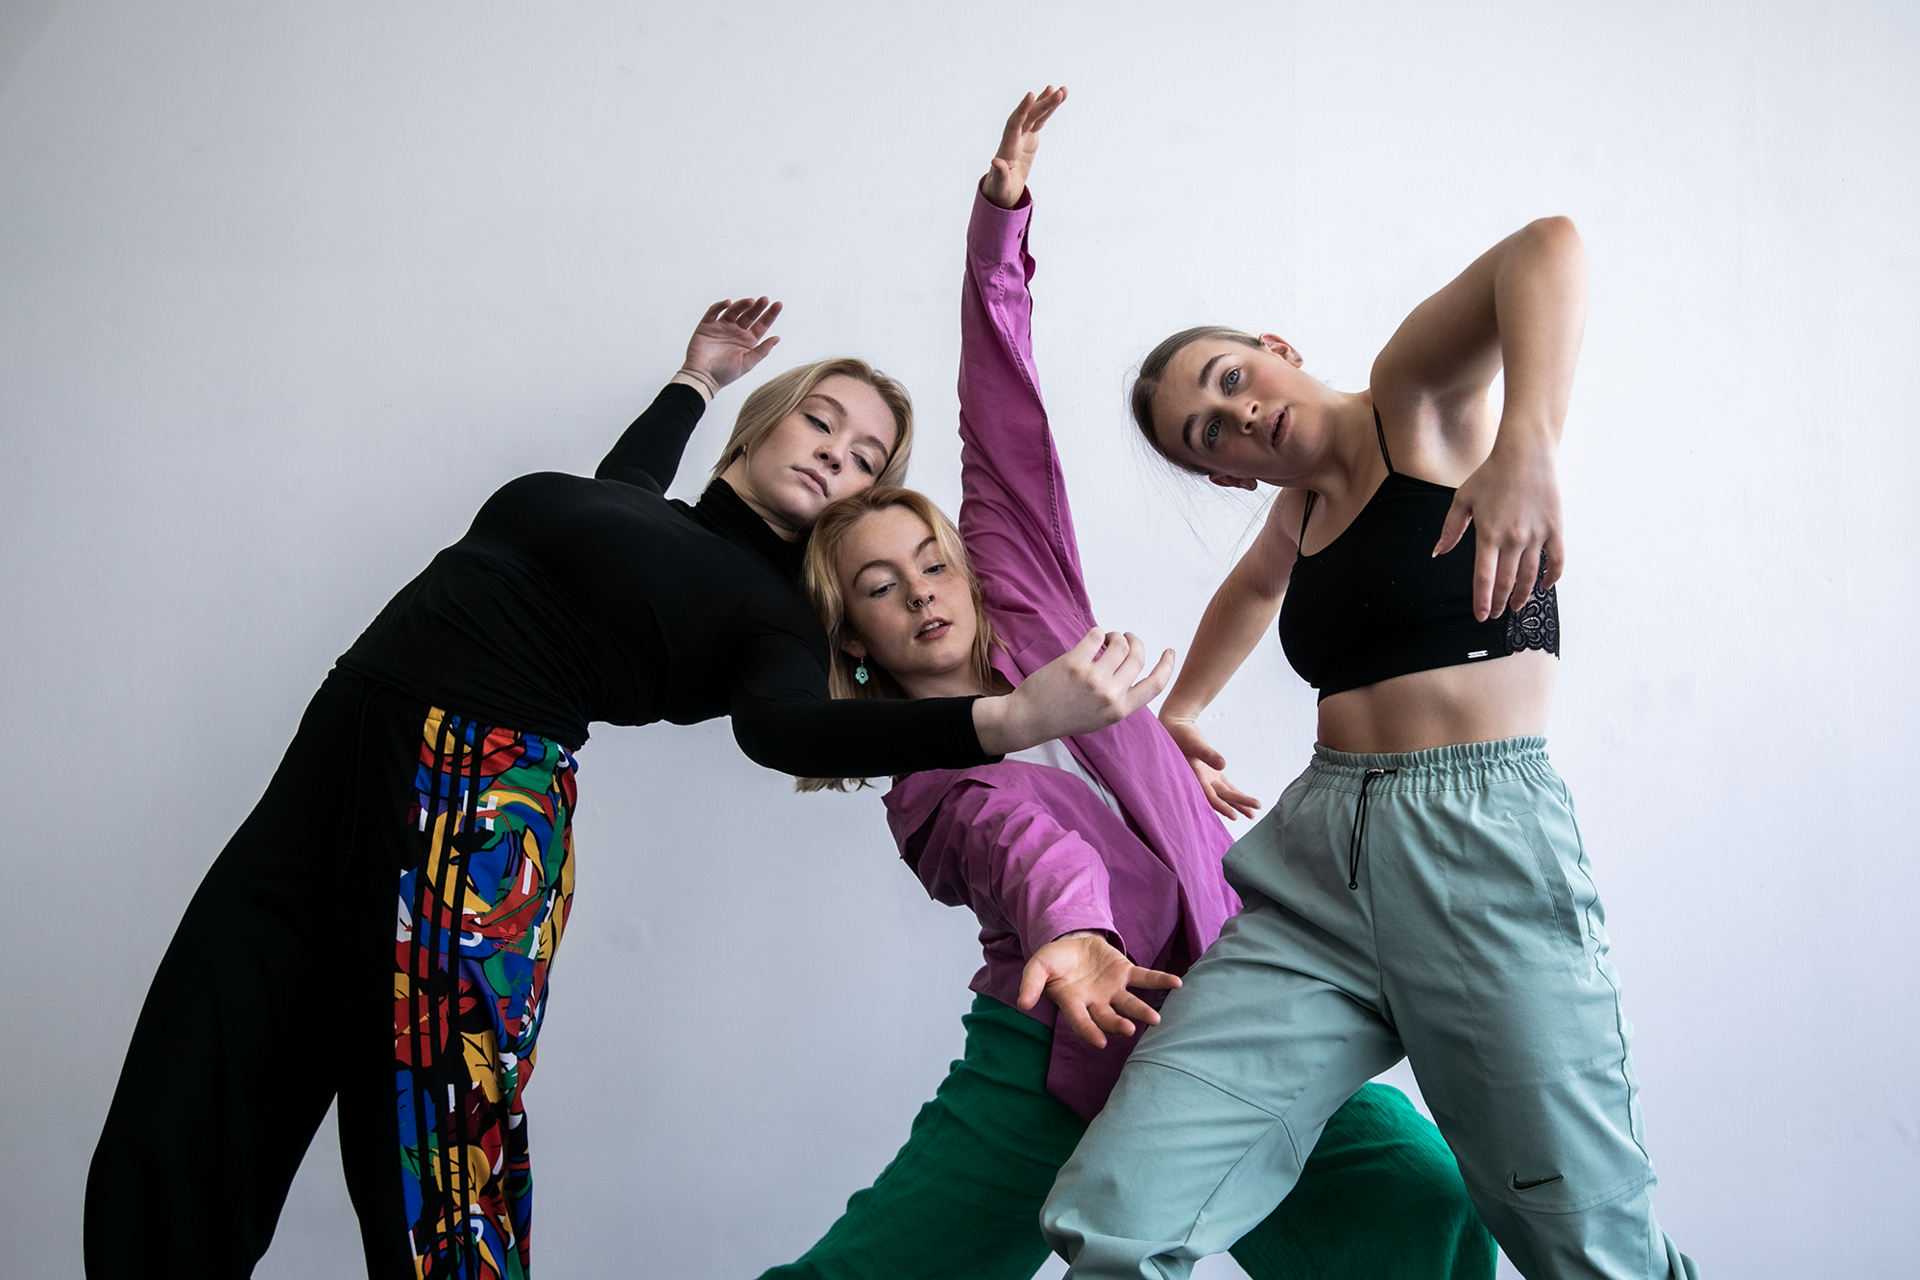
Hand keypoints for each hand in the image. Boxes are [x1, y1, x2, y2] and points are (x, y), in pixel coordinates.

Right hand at [679, 296, 783, 393]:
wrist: (703, 377)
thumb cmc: (724, 374)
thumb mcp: (747, 363)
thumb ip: (762, 350)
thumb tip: (777, 338)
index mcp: (748, 341)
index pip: (762, 324)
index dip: (770, 314)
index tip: (778, 305)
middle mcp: (736, 332)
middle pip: (749, 315)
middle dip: (757, 307)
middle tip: (764, 300)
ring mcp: (722, 327)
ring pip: (734, 311)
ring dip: (742, 305)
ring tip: (749, 301)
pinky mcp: (707, 326)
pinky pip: (714, 312)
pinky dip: (720, 306)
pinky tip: (727, 303)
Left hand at [974, 627, 1174, 754]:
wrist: (1030, 719)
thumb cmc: (1063, 716)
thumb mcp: (1100, 717)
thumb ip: (1119, 698)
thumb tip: (1130, 669)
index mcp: (1120, 710)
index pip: (1155, 686)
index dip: (1167, 667)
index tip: (1169, 652)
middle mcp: (1110, 695)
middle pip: (1138, 656)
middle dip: (1134, 641)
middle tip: (1123, 638)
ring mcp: (1093, 679)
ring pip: (1119, 643)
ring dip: (1115, 635)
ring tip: (1105, 638)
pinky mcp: (1074, 664)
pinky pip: (1096, 636)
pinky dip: (1097, 633)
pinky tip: (1091, 639)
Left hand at [982, 86, 1066, 209]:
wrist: (1002, 189)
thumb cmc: (1000, 189)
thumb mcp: (1000, 185)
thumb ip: (999, 173)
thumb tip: (995, 162)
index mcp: (1008, 148)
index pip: (1015, 124)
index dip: (1023, 110)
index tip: (1031, 95)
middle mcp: (1014, 137)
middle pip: (1029, 117)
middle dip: (1043, 104)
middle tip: (1058, 92)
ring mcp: (1022, 136)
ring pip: (1036, 115)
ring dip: (1048, 102)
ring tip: (1062, 90)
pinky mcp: (1029, 137)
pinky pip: (1039, 120)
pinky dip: (1047, 109)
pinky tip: (1055, 97)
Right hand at [1016, 932, 1180, 1048]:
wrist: (1070, 943)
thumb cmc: (1053, 962)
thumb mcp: (1038, 968)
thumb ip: (1031, 984)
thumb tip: (1022, 1004)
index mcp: (1074, 1004)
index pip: (1082, 1023)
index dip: (1090, 1032)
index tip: (1100, 1043)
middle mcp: (1096, 1002)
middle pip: (1108, 1017)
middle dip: (1118, 1025)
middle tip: (1129, 1030)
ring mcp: (1113, 989)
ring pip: (1130, 1004)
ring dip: (1142, 1011)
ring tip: (1156, 1019)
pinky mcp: (1125, 973)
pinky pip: (1145, 978)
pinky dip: (1161, 980)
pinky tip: (1177, 983)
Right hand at [1160, 713, 1260, 820]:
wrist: (1174, 728)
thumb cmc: (1179, 734)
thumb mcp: (1193, 742)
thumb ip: (1207, 753)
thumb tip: (1223, 765)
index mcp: (1194, 776)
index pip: (1209, 796)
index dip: (1221, 807)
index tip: (1234, 816)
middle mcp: (1201, 780)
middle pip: (1222, 797)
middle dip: (1238, 805)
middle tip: (1253, 814)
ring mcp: (1207, 778)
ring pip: (1225, 793)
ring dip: (1238, 803)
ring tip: (1252, 813)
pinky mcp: (1211, 773)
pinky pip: (1225, 786)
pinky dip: (1234, 793)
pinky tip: (1244, 800)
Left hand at [1432, 433, 1564, 620]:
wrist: (1525, 455)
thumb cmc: (1491, 475)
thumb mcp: (1463, 499)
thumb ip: (1450, 529)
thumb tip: (1437, 552)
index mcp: (1488, 535)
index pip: (1484, 578)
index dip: (1482, 601)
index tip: (1482, 615)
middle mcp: (1512, 540)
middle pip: (1507, 582)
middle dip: (1501, 602)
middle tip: (1498, 613)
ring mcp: (1536, 535)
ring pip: (1530, 576)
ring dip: (1523, 595)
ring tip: (1517, 605)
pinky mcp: (1555, 528)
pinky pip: (1557, 560)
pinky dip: (1553, 576)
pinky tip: (1545, 585)